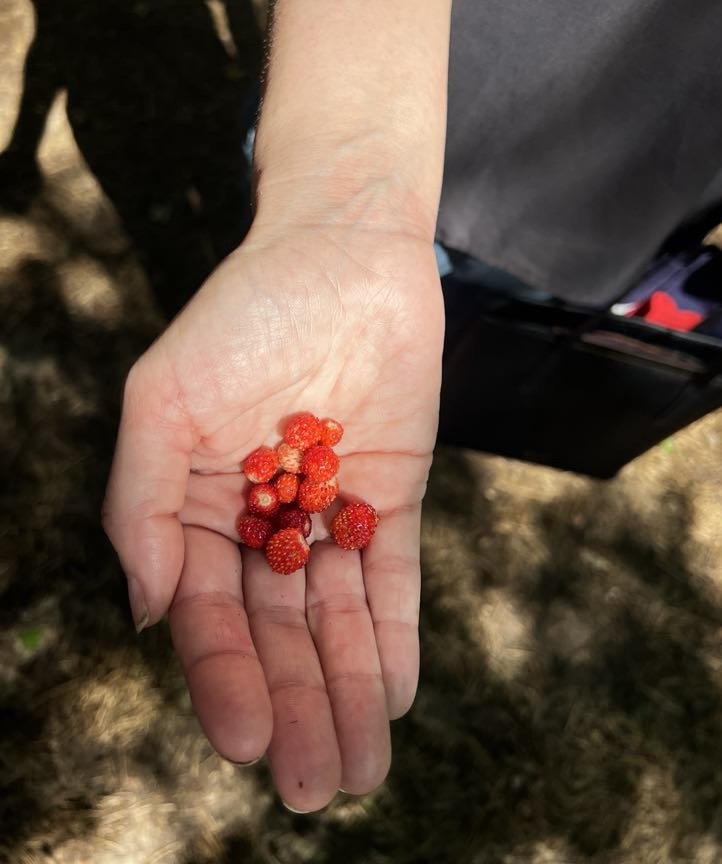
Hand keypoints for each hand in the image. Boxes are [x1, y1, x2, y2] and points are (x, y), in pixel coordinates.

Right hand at [102, 220, 443, 810]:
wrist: (343, 255)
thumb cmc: (243, 315)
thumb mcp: (164, 399)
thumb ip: (141, 501)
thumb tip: (147, 612)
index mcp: (198, 507)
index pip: (209, 611)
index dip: (226, 677)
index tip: (245, 742)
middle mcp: (262, 521)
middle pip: (277, 631)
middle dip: (295, 707)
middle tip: (311, 789)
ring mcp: (330, 512)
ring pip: (337, 619)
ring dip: (347, 691)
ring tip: (359, 769)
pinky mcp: (392, 497)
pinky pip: (392, 577)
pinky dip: (394, 634)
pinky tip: (395, 695)